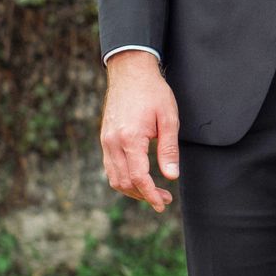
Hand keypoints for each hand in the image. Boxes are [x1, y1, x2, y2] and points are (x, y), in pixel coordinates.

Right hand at [100, 51, 180, 211]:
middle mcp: (113, 142)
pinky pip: (110, 166)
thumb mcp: (169, 118)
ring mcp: (106, 140)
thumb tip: (171, 176)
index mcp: (130, 138)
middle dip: (144, 195)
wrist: (130, 71)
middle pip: (124, 182)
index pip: (138, 177)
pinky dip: (123, 178)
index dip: (151, 194)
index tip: (163, 204)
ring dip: (132, 189)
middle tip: (164, 199)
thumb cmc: (153, 92)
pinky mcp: (104, 138)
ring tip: (152, 192)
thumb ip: (169, 149)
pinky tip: (139, 178)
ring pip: (114, 177)